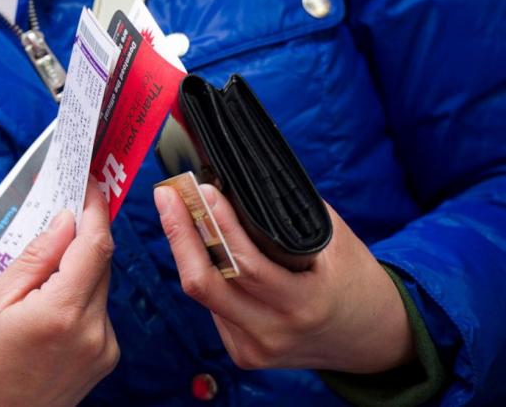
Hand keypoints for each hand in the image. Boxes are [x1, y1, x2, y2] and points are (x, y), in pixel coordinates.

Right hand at [0, 181, 118, 405]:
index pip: (94, 245)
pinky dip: (82, 296)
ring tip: (45, 274)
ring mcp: (104, 346)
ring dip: (80, 268)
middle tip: (63, 216)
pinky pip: (100, 310)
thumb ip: (37, 256)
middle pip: (101, 263)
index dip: (95, 209)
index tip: (90, 186)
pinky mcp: (107, 357)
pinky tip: (54, 305)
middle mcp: (93, 330)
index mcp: (62, 312)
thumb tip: (65, 221)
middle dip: (83, 236)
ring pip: (101, 285)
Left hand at [154, 184, 414, 373]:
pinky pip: (213, 307)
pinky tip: (199, 246)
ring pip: (203, 294)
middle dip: (179, 234)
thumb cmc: (356, 283)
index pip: (244, 264)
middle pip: (204, 284)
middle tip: (167, 196)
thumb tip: (241, 186)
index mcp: (303, 305)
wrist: (372, 339)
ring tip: (177, 211)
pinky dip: (206, 274)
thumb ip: (292, 219)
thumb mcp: (337, 244)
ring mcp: (253, 348)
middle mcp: (272, 333)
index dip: (218, 224)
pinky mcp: (243, 353)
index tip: (202, 190)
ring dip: (187, 250)